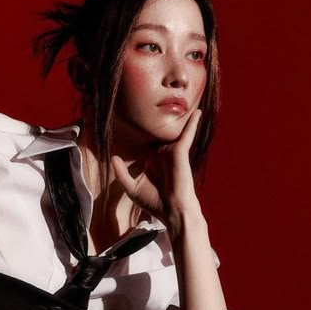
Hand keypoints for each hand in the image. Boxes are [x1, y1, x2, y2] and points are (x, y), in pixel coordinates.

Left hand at [110, 109, 202, 239]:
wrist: (172, 211)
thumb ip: (121, 173)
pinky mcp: (181, 152)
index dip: (137, 135)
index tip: (126, 121)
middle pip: (157, 135)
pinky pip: (187, 134)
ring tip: (179, 98)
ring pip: (172, 131)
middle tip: (148, 103)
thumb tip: (112, 157)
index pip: (145, 145)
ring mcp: (172, 153)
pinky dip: (192, 123)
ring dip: (178, 118)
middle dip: (155, 121)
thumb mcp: (131, 188)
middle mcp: (163, 156)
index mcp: (152, 163)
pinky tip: (198, 111)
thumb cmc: (154, 203)